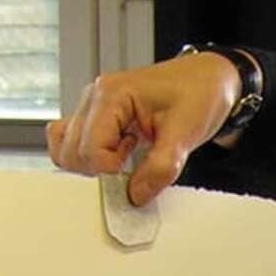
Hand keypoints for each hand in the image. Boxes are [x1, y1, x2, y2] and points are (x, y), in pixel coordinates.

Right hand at [46, 51, 242, 205]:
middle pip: (72, 152)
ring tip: (128, 155)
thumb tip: (135, 196)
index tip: (136, 179)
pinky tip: (119, 155)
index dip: (111, 173)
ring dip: (94, 166)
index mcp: (112, 94)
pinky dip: (89, 159)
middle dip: (101, 171)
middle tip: (135, 164)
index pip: (90, 149)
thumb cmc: (199, 93)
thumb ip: (160, 167)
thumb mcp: (186, 133)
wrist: (208, 78)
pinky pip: (73, 142)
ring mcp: (92, 106)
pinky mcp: (97, 117)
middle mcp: (95, 97)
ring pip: (66, 149)